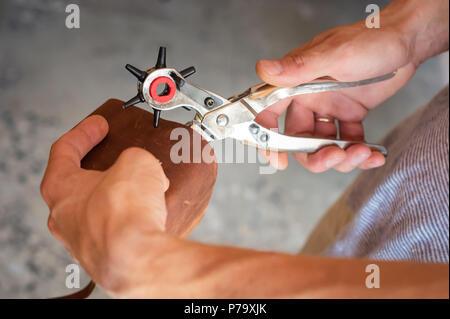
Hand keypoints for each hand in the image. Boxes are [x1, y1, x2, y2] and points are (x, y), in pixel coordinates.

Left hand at [40, 115, 169, 287]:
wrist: (137, 257)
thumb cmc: (125, 213)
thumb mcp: (136, 161)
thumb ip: (133, 157)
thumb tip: (142, 167)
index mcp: (60, 188)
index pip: (64, 151)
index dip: (84, 132)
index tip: (99, 125)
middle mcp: (65, 217)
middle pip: (78, 184)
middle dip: (101, 169)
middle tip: (120, 159)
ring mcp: (82, 241)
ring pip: (98, 211)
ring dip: (118, 197)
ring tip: (144, 188)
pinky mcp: (103, 257)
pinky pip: (115, 231)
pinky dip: (129, 220)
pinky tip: (149, 214)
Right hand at [255, 9, 418, 171]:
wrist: (408, 40)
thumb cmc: (371, 39)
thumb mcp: (334, 54)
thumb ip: (298, 67)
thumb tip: (263, 69)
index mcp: (298, 83)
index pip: (271, 113)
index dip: (268, 139)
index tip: (279, 161)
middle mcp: (309, 98)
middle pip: (300, 140)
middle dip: (316, 156)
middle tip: (335, 157)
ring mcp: (329, 107)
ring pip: (324, 145)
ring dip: (342, 157)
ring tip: (364, 153)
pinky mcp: (349, 114)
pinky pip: (348, 141)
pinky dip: (360, 152)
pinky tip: (373, 154)